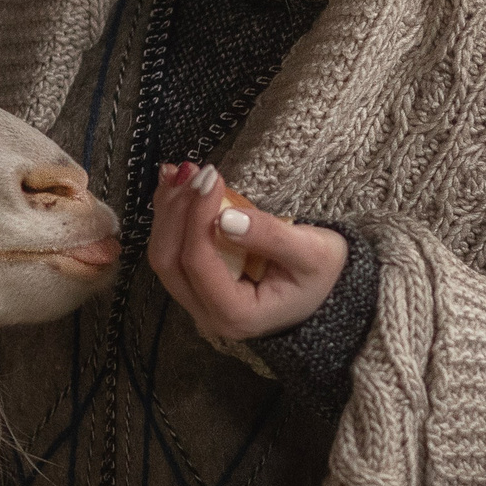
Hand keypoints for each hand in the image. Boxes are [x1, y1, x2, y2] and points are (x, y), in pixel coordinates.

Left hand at [146, 163, 349, 343]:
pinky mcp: (194, 284)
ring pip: (163, 254)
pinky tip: (175, 184)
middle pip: (169, 261)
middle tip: (194, 171)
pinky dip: (171, 215)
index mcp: (237, 315)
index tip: (212, 177)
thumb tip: (225, 218)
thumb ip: (270, 237)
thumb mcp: (313, 253)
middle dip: (176, 210)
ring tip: (180, 170)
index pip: (199, 263)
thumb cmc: (321, 276)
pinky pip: (171, 249)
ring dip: (168, 210)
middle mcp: (208, 315)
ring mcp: (197, 301)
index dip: (197, 216)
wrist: (322, 294)